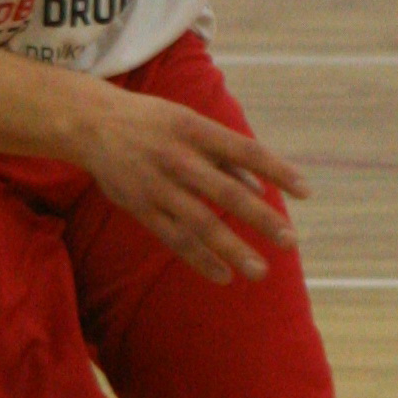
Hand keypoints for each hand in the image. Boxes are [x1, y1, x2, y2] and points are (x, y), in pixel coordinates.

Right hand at [68, 81, 307, 282]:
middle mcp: (178, 157)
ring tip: (261, 270)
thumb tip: (262, 187)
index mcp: (194, 129)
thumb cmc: (151, 122)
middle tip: (291, 241)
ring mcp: (157, 186)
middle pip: (226, 192)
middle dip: (261, 218)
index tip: (306, 191)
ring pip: (200, 223)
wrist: (91, 123)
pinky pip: (174, 239)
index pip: (246, 150)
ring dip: (232, 249)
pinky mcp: (140, 207)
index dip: (277, 171)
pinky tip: (224, 275)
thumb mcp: (188, 122)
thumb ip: (224, 154)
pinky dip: (199, 259)